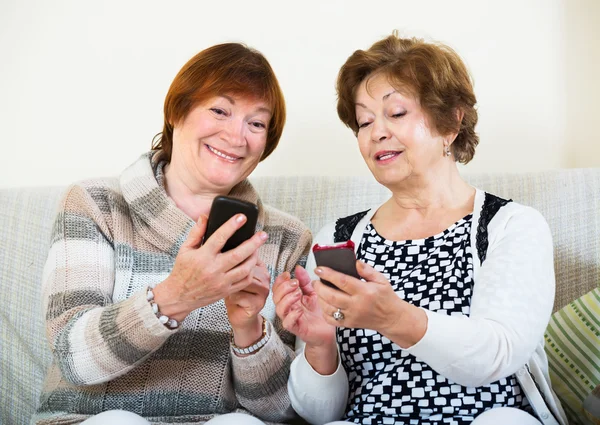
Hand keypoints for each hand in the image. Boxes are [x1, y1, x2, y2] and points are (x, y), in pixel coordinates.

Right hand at [153, 213, 267, 321]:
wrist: (179, 296)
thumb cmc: (182, 271)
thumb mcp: (185, 249)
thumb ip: (196, 232)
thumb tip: (205, 216)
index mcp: (202, 257)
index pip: (219, 238)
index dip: (232, 226)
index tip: (242, 217)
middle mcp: (213, 269)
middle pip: (238, 254)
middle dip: (253, 243)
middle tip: (263, 234)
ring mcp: (221, 282)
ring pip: (245, 269)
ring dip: (254, 257)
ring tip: (257, 248)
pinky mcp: (226, 291)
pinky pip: (244, 281)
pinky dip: (251, 271)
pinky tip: (251, 263)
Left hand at [225, 259, 270, 345]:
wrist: (240, 315)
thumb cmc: (236, 294)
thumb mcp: (236, 275)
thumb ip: (236, 262)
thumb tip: (226, 247)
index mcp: (261, 267)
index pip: (250, 256)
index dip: (237, 259)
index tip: (229, 265)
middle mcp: (265, 278)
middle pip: (247, 268)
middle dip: (232, 273)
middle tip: (226, 279)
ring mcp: (263, 291)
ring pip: (244, 280)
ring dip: (232, 285)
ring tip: (229, 289)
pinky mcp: (257, 303)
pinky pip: (240, 294)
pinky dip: (231, 297)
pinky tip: (231, 298)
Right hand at [273, 266, 335, 347]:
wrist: (328, 330)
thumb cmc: (319, 313)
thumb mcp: (313, 292)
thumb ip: (305, 281)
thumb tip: (298, 268)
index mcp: (291, 298)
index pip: (277, 288)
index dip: (280, 281)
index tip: (288, 274)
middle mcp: (289, 308)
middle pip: (275, 297)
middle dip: (283, 288)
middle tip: (295, 283)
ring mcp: (291, 318)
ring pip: (279, 309)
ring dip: (287, 299)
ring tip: (298, 294)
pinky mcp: (296, 328)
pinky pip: (287, 323)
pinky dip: (292, 315)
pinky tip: (300, 310)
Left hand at [313, 260, 425, 345]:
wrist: (391, 318)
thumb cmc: (386, 297)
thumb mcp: (381, 280)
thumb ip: (367, 270)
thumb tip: (354, 262)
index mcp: (365, 291)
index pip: (342, 281)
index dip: (328, 274)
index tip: (319, 269)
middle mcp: (357, 305)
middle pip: (331, 296)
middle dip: (319, 287)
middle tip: (315, 281)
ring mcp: (352, 316)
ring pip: (329, 308)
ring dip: (320, 298)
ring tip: (319, 290)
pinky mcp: (349, 324)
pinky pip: (331, 319)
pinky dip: (324, 311)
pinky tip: (324, 303)